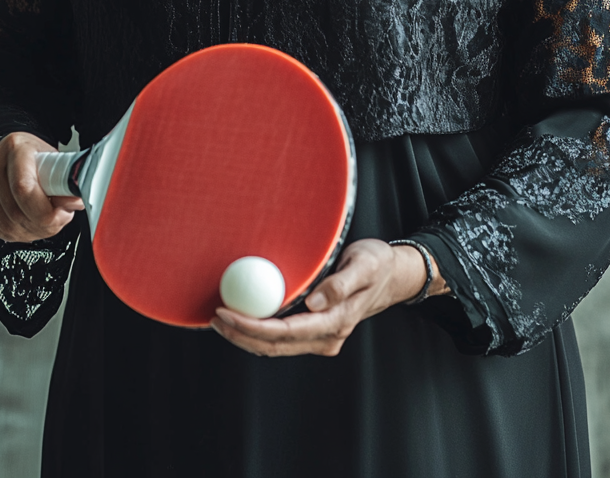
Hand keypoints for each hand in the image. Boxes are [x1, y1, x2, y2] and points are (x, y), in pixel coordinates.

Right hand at [0, 132, 83, 242]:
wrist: (16, 154)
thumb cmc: (36, 158)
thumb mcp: (57, 162)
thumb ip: (67, 182)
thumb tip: (76, 200)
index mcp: (15, 146)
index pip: (23, 188)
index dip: (43, 211)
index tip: (59, 216)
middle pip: (14, 211)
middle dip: (41, 225)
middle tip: (57, 221)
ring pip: (5, 224)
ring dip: (30, 232)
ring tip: (45, 223)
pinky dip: (16, 234)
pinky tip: (29, 225)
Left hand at [210, 238, 446, 357]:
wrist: (394, 275)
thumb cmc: (378, 264)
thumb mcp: (364, 265)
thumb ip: (341, 284)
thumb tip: (314, 303)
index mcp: (337, 321)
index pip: (286, 332)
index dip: (253, 327)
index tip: (228, 313)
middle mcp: (327, 336)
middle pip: (276, 345)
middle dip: (242, 335)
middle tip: (215, 317)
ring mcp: (322, 337)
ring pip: (277, 346)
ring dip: (246, 336)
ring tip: (220, 319)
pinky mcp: (316, 331)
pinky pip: (283, 338)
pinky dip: (259, 331)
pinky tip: (243, 318)